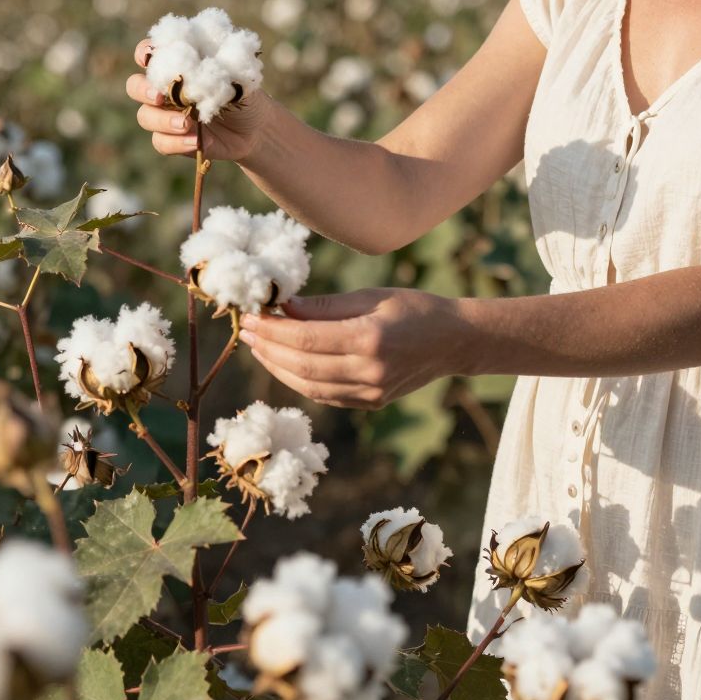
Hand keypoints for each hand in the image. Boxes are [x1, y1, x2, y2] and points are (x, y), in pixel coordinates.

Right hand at [125, 37, 271, 161]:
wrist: (256, 128)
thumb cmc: (244, 93)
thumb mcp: (238, 77)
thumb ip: (219, 70)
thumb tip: (202, 71)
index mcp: (177, 65)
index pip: (149, 53)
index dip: (144, 52)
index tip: (148, 57)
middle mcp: (165, 88)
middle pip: (135, 86)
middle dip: (142, 89)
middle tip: (158, 96)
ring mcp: (165, 114)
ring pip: (145, 116)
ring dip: (162, 120)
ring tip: (186, 124)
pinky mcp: (172, 138)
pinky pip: (160, 141)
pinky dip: (175, 142)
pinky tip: (196, 141)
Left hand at [239, 288, 459, 408]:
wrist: (454, 341)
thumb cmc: (414, 308)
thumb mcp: (372, 296)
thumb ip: (326, 306)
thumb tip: (283, 308)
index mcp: (370, 338)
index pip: (306, 339)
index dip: (272, 330)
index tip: (250, 317)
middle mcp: (369, 370)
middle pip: (302, 366)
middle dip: (268, 348)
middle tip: (246, 331)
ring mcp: (370, 392)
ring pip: (308, 386)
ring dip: (277, 368)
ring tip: (259, 347)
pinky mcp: (371, 403)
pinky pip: (324, 395)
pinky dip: (299, 381)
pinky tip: (285, 364)